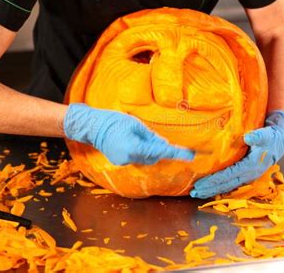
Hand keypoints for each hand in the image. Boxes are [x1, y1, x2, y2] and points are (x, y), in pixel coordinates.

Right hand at [63, 103, 194, 165]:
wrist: (92, 127)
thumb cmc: (114, 121)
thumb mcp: (136, 124)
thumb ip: (151, 136)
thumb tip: (164, 143)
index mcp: (134, 147)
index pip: (160, 151)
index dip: (176, 153)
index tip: (190, 155)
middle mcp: (130, 158)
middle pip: (154, 157)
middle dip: (161, 149)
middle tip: (162, 140)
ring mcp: (124, 161)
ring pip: (146, 158)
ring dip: (150, 150)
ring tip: (142, 136)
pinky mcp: (120, 161)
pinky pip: (137, 158)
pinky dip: (141, 151)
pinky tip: (135, 141)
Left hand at [190, 110, 283, 198]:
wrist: (281, 138)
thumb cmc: (272, 136)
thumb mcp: (266, 134)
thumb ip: (258, 136)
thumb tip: (248, 137)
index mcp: (251, 166)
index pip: (228, 175)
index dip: (213, 181)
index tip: (200, 184)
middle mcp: (249, 174)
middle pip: (226, 184)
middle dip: (209, 189)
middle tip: (193, 192)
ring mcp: (248, 175)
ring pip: (227, 185)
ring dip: (212, 189)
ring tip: (197, 192)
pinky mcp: (246, 173)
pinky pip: (230, 182)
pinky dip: (219, 185)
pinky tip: (209, 188)